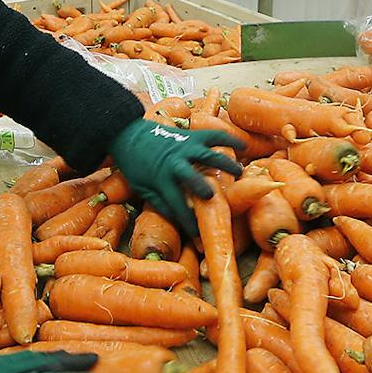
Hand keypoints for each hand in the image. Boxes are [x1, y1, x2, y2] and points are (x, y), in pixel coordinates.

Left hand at [109, 120, 243, 235]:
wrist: (128, 135)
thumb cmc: (135, 166)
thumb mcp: (142, 188)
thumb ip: (160, 202)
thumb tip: (179, 219)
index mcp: (160, 180)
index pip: (176, 206)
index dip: (188, 223)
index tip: (200, 237)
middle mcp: (174, 163)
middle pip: (192, 177)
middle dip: (203, 187)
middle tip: (215, 197)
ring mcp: (184, 147)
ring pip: (207, 154)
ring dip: (224, 163)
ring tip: (239, 172)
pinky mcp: (190, 135)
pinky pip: (212, 135)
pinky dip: (228, 137)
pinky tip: (243, 146)